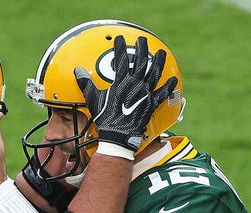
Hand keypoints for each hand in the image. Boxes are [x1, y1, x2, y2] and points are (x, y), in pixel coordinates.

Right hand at [74, 35, 176, 156]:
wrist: (118, 136)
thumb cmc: (105, 118)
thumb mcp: (93, 100)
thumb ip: (86, 84)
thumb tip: (77, 71)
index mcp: (121, 82)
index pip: (121, 59)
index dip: (120, 47)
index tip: (120, 38)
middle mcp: (135, 85)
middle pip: (141, 62)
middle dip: (142, 49)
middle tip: (143, 40)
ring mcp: (145, 94)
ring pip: (154, 74)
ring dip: (159, 63)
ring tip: (161, 53)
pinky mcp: (151, 104)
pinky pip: (162, 94)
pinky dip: (168, 87)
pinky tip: (173, 80)